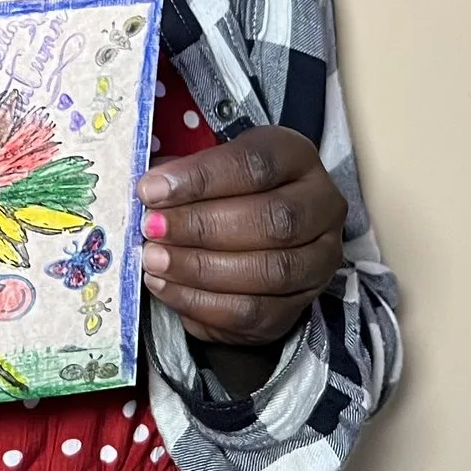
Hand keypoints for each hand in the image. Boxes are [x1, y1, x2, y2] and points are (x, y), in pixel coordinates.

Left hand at [136, 125, 345, 347]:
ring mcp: (318, 260)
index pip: (256, 164)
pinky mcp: (299, 305)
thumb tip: (149, 192)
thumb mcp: (207, 168)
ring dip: (200, 269)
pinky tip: (167, 287)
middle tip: (152, 230)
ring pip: (268, 271)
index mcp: (296, 157)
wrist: (250, 237)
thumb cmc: (224, 193)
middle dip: (201, 227)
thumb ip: (180, 176)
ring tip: (154, 261)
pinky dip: (203, 303)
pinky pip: (254, 312)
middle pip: (271, 220)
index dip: (200, 178)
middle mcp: (321, 206)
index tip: (151, 190)